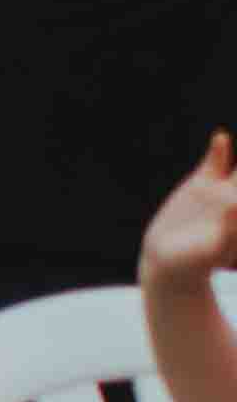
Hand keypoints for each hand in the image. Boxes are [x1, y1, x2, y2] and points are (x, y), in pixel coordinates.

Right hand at [141, 131, 236, 297]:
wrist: (170, 260)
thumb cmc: (198, 262)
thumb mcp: (217, 247)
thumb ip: (229, 223)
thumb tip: (234, 201)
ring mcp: (223, 190)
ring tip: (225, 143)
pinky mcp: (203, 184)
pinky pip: (215, 163)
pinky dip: (218, 150)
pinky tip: (220, 139)